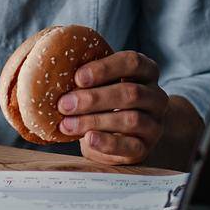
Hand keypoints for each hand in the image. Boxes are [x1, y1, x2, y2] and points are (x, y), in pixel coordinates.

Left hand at [56, 50, 202, 167]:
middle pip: (131, 92)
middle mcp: (156, 96)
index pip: (133, 62)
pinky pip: (131, 145)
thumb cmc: (108, 102)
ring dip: (94, 121)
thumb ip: (89, 75)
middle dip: (93, 98)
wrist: (127, 134)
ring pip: (131, 119)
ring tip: (67, 125)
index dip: (105, 68)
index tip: (77, 77)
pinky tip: (88, 138)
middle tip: (64, 104)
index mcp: (146, 72)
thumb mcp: (103, 84)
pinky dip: (108, 142)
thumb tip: (52, 67)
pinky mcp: (146, 147)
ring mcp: (155, 123)